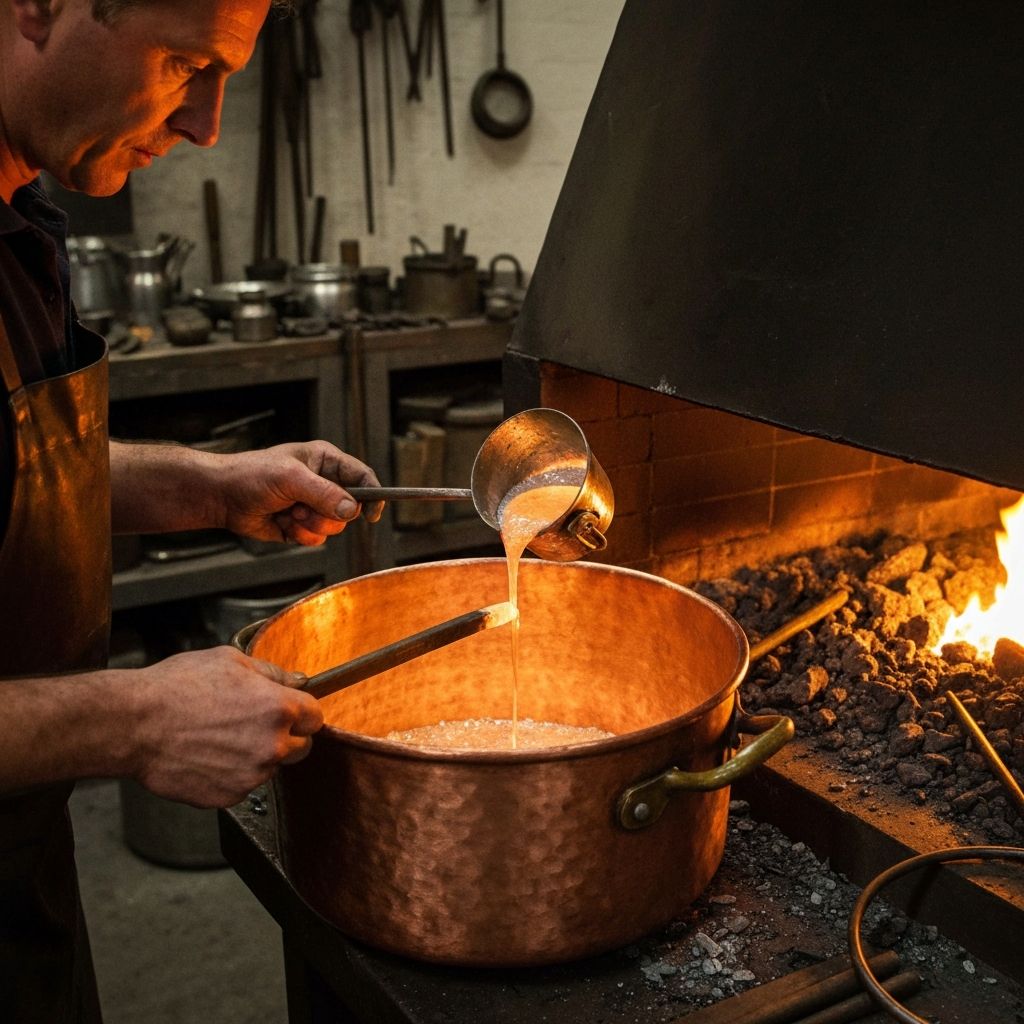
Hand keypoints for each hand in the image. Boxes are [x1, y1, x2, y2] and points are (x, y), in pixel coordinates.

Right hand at [129, 647, 323, 807]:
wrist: (134, 724)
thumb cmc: (177, 687)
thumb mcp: (231, 661)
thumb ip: (272, 673)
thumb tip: (297, 681)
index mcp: (279, 709)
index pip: (316, 717)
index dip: (302, 713)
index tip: (290, 713)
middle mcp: (273, 745)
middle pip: (302, 747)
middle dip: (286, 737)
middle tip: (252, 725)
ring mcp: (252, 775)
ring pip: (270, 767)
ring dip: (256, 756)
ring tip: (220, 738)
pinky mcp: (229, 796)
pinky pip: (243, 785)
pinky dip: (232, 775)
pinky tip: (208, 756)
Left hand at [217, 441, 384, 544]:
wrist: (222, 497)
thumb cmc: (251, 475)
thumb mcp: (291, 478)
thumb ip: (324, 493)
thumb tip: (352, 510)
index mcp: (326, 461)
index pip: (362, 477)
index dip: (373, 494)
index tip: (373, 513)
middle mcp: (324, 483)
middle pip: (350, 509)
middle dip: (326, 513)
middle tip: (301, 506)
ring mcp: (314, 506)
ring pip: (334, 527)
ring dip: (309, 524)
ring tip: (287, 512)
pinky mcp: (302, 525)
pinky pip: (317, 538)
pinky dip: (299, 534)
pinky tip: (281, 521)